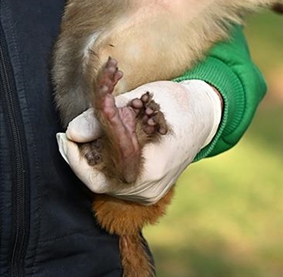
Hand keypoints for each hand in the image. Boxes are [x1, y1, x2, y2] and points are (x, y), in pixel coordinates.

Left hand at [56, 79, 221, 203]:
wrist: (205, 117)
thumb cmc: (178, 103)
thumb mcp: (145, 98)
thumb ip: (108, 113)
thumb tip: (73, 132)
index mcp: (154, 169)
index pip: (103, 168)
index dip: (79, 153)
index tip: (67, 134)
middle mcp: (150, 189)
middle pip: (99, 179)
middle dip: (83, 156)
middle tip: (70, 135)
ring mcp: (149, 194)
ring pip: (105, 181)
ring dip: (93, 158)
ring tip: (90, 135)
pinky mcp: (147, 191)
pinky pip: (115, 182)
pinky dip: (105, 163)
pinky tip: (102, 144)